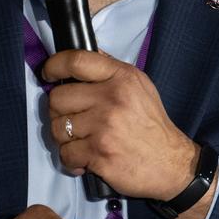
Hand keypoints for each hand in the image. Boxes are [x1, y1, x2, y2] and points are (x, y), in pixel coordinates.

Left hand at [42, 49, 198, 200]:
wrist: (171, 163)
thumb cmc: (152, 126)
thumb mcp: (141, 88)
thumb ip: (111, 71)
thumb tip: (84, 55)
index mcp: (122, 78)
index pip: (77, 61)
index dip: (54, 65)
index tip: (48, 73)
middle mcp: (112, 99)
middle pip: (58, 98)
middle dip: (59, 111)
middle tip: (72, 120)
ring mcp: (104, 127)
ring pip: (58, 128)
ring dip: (65, 138)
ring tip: (82, 141)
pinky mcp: (99, 153)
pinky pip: (65, 154)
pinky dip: (72, 160)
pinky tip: (86, 159)